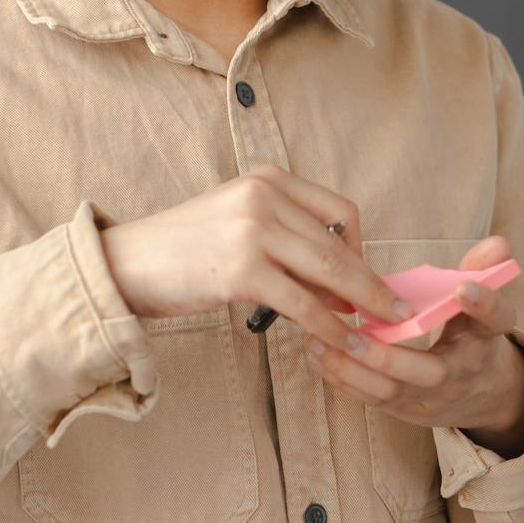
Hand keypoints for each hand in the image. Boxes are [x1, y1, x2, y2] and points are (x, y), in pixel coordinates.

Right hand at [98, 164, 410, 357]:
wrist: (127, 264)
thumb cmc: (184, 251)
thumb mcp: (239, 224)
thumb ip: (286, 239)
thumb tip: (339, 281)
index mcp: (268, 179)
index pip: (339, 209)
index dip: (361, 248)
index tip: (365, 280)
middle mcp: (264, 196)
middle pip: (340, 243)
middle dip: (372, 282)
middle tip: (396, 310)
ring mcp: (253, 230)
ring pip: (328, 271)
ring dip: (360, 306)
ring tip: (376, 330)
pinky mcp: (242, 269)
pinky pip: (302, 302)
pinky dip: (327, 325)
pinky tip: (338, 342)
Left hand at [303, 235, 523, 443]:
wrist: (480, 394)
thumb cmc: (473, 338)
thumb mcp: (485, 306)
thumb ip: (485, 271)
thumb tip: (497, 243)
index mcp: (485, 340)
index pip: (493, 321)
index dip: (483, 305)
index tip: (463, 288)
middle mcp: (460, 375)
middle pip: (430, 375)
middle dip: (390, 358)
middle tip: (355, 336)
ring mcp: (430, 399)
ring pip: (391, 392)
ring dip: (353, 370)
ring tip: (320, 341)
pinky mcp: (404, 409)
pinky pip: (371, 399)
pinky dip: (342, 379)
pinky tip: (317, 353)